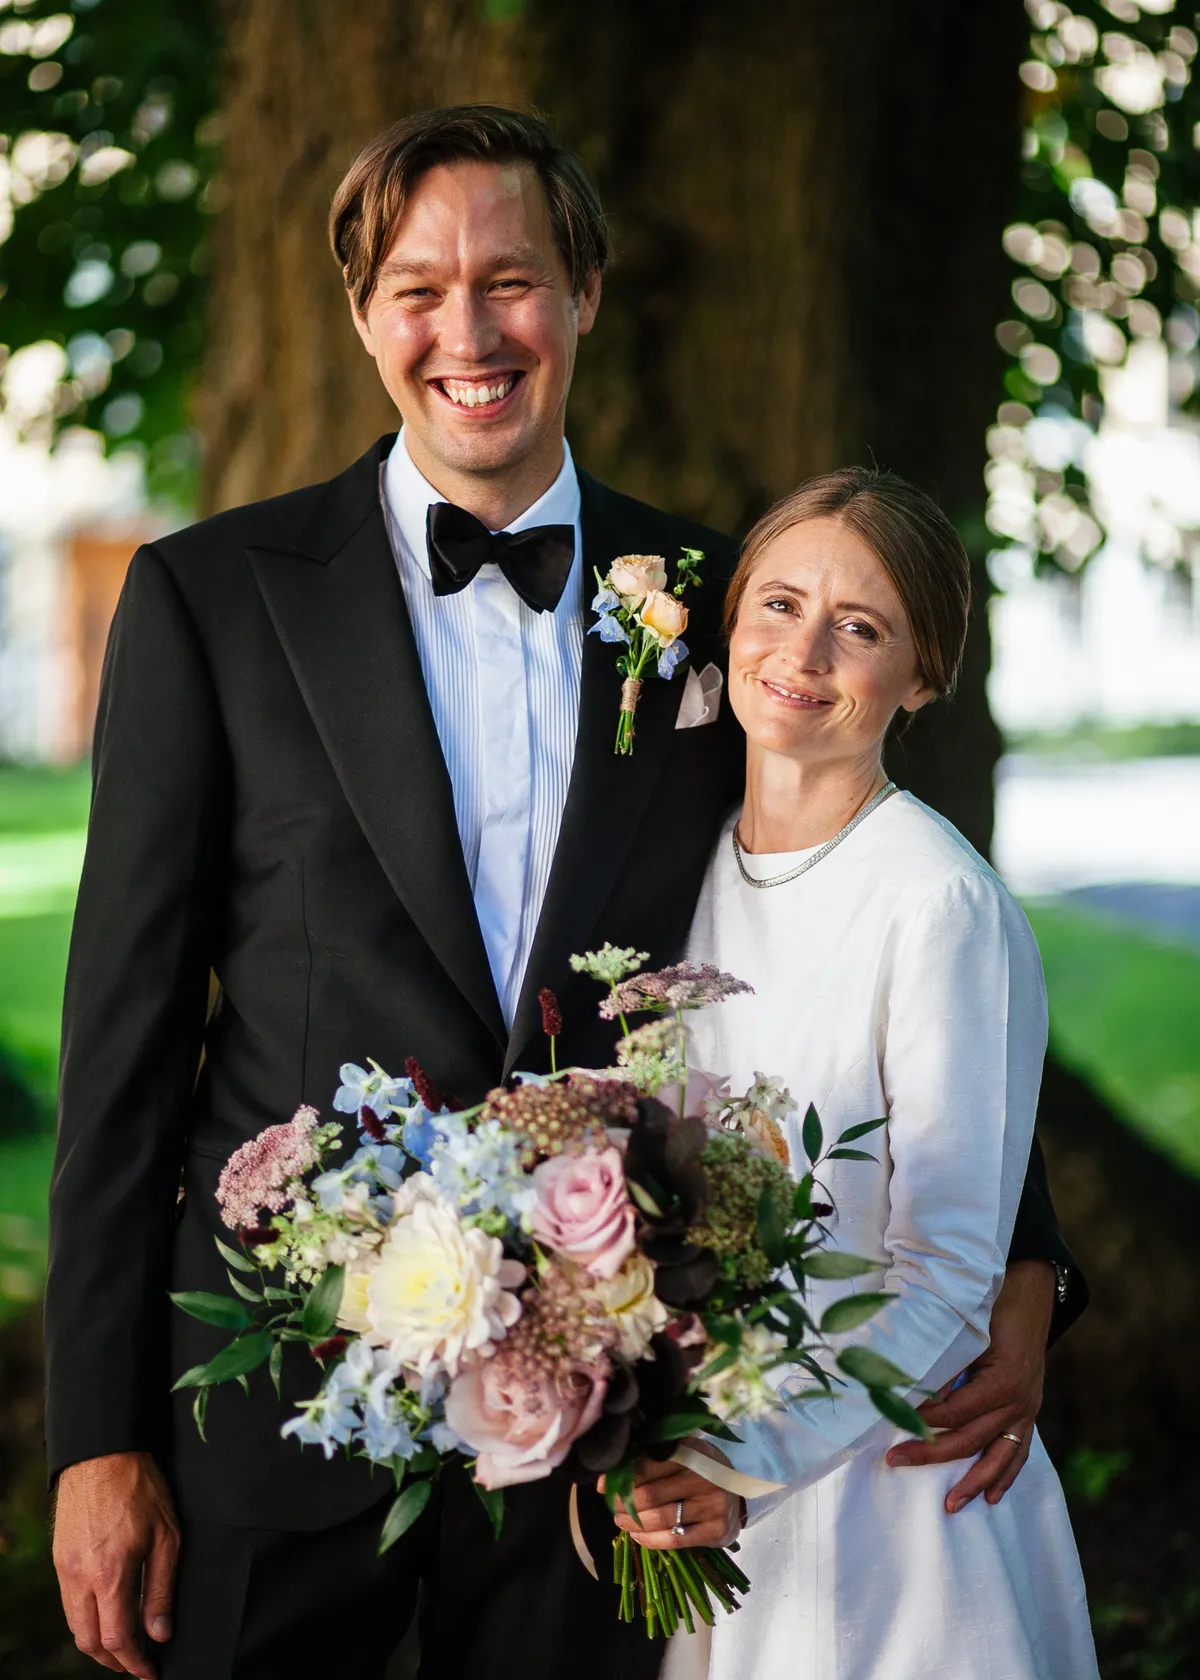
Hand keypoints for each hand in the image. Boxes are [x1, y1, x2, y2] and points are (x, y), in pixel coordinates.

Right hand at [52, 1451, 180, 1675]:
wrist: (102, 1450)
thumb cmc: (142, 1488)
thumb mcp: (167, 1536)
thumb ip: (160, 1588)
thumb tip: (160, 1633)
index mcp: (109, 1575)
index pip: (117, 1639)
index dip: (135, 1663)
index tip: (151, 1672)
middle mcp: (80, 1577)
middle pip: (88, 1641)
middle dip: (113, 1661)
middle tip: (137, 1664)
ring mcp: (65, 1567)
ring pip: (74, 1624)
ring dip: (96, 1643)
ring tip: (123, 1645)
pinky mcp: (59, 1557)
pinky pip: (68, 1602)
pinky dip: (85, 1619)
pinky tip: (105, 1614)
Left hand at [602, 1452, 741, 1549]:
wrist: (739, 1493)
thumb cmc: (700, 1472)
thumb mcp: (682, 1456)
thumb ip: (649, 1461)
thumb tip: (607, 1479)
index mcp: (692, 1453)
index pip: (649, 1465)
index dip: (623, 1477)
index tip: (605, 1486)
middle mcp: (704, 1477)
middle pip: (651, 1495)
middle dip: (625, 1503)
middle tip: (612, 1506)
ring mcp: (712, 1505)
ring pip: (660, 1518)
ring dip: (633, 1523)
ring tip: (621, 1521)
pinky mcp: (716, 1530)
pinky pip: (674, 1539)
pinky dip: (650, 1540)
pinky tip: (638, 1536)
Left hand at [886, 1259, 1054, 1512]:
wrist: (1031, 1295)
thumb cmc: (994, 1307)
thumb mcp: (968, 1329)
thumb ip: (945, 1361)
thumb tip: (908, 1385)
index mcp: (1003, 1382)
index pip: (954, 1412)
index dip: (922, 1419)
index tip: (892, 1421)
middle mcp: (1018, 1403)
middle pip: (970, 1439)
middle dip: (931, 1454)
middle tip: (895, 1460)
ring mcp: (1026, 1412)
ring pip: (998, 1457)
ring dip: (973, 1482)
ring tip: (950, 1505)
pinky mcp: (1029, 1414)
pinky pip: (1018, 1451)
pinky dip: (1005, 1475)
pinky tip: (991, 1497)